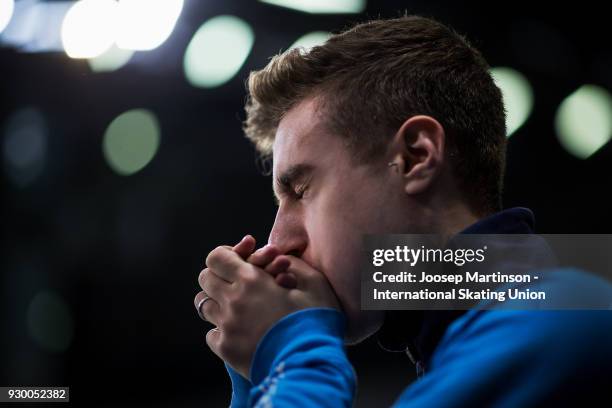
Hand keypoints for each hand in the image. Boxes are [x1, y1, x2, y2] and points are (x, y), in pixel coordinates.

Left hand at [197, 245, 339, 378]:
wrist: (311, 363)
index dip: (226, 255)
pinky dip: (221, 330)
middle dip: (220, 275)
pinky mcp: (227, 349)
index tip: (240, 260)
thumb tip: (279, 259)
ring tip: (238, 307)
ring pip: (204, 305)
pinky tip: (240, 332)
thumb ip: (294, 264)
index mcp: (252, 280)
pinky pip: (211, 334)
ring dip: (218, 302)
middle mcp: (233, 300)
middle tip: (239, 283)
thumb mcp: (315, 283)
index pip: (216, 258)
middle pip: (205, 279)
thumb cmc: (316, 320)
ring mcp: (227, 326)